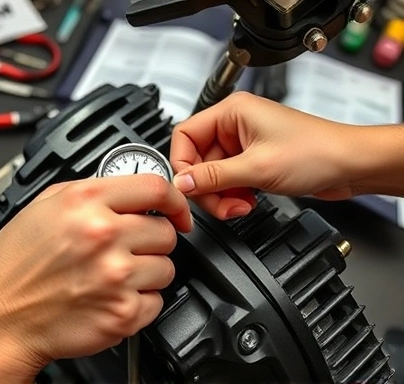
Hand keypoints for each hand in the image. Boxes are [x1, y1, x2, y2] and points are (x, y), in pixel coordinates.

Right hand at [0, 175, 191, 381]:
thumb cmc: (14, 263)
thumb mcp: (45, 204)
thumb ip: (92, 191)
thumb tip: (130, 190)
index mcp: (85, 202)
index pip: (156, 189)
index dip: (175, 200)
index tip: (177, 210)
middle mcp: (104, 236)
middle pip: (166, 232)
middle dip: (152, 239)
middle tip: (127, 249)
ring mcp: (116, 276)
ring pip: (166, 268)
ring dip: (147, 272)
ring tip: (115, 276)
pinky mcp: (122, 313)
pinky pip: (156, 301)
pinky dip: (139, 301)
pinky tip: (112, 296)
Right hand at [170, 92, 356, 219]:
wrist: (350, 165)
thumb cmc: (317, 151)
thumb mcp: (257, 167)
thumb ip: (213, 176)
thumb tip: (182, 183)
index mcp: (232, 112)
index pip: (185, 135)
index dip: (182, 164)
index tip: (187, 187)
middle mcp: (234, 126)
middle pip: (197, 160)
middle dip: (207, 187)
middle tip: (219, 204)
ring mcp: (243, 145)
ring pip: (212, 175)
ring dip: (222, 195)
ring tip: (239, 205)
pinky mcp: (252, 162)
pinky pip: (228, 181)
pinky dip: (233, 196)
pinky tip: (247, 202)